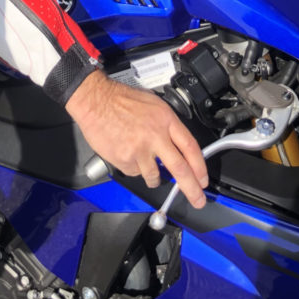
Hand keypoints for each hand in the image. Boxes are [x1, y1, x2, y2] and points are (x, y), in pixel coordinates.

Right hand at [66, 70, 208, 207]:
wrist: (96, 100)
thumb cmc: (121, 98)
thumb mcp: (153, 104)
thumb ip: (166, 124)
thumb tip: (176, 143)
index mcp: (166, 120)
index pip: (191, 147)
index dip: (200, 166)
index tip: (202, 179)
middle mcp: (156, 136)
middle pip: (180, 169)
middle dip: (191, 189)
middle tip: (198, 200)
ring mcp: (140, 150)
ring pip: (155, 176)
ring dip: (154, 177)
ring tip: (145, 163)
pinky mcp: (125, 160)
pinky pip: (134, 172)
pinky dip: (133, 167)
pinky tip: (127, 152)